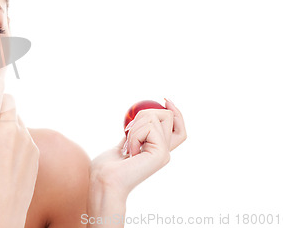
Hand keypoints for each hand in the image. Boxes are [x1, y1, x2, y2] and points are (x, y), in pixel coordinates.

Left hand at [88, 100, 185, 223]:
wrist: (104, 182)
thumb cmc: (106, 168)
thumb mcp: (121, 145)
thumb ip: (133, 135)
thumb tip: (135, 120)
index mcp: (157, 151)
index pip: (178, 129)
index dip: (177, 112)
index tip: (164, 99)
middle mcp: (165, 152)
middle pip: (168, 116)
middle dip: (144, 115)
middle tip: (128, 132)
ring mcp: (164, 153)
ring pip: (157, 116)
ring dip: (135, 126)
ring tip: (127, 146)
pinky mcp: (161, 153)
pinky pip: (149, 126)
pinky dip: (134, 134)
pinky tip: (129, 151)